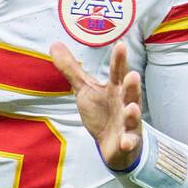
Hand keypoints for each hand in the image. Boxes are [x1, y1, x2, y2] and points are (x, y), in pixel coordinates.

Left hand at [49, 40, 142, 171]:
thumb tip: (54, 44)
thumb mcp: (84, 89)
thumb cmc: (101, 111)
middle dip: (132, 85)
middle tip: (132, 75)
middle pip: (130, 92)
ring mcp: (128, 122)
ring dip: (133, 113)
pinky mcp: (128, 141)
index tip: (121, 45)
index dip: (119, 60)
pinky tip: (126, 142)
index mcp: (114, 88)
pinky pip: (130, 141)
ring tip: (132, 108)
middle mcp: (125, 103)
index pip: (117, 72)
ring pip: (132, 116)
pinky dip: (129, 142)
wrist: (111, 143)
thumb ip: (71, 69)